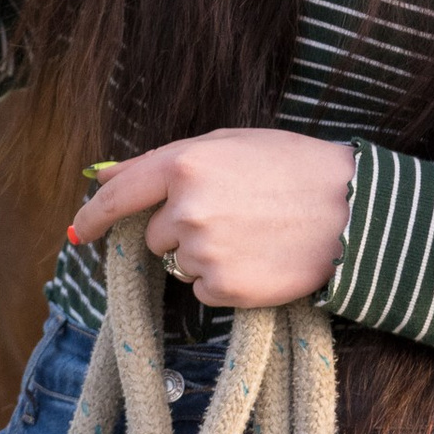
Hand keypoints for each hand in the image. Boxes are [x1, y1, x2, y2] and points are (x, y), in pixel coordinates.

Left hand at [70, 129, 354, 312]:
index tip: (81, 231)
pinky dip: (226, 280)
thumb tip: (104, 175)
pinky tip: (260, 259)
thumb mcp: (228, 144)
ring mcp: (204, 251)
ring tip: (254, 235)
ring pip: (181, 263)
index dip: (94, 215)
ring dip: (205, 254)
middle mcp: (186, 208)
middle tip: (233, 216)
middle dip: (181, 229)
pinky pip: (205, 290)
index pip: (118, 194)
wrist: (352, 212)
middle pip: (156, 235)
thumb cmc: (293, 168)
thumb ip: (163, 161)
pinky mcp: (224, 288)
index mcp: (184, 164)